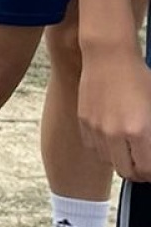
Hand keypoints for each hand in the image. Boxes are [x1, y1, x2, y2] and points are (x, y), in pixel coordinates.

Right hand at [80, 51, 150, 181]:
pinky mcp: (83, 122)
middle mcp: (115, 134)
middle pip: (127, 172)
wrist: (108, 54)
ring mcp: (96, 129)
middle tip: (144, 163)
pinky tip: (112, 138)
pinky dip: (104, 149)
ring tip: (128, 149)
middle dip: (138, 171)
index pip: (146, 169)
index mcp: (138, 131)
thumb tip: (150, 146)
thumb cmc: (138, 75)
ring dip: (120, 160)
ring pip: (109, 162)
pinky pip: (93, 148)